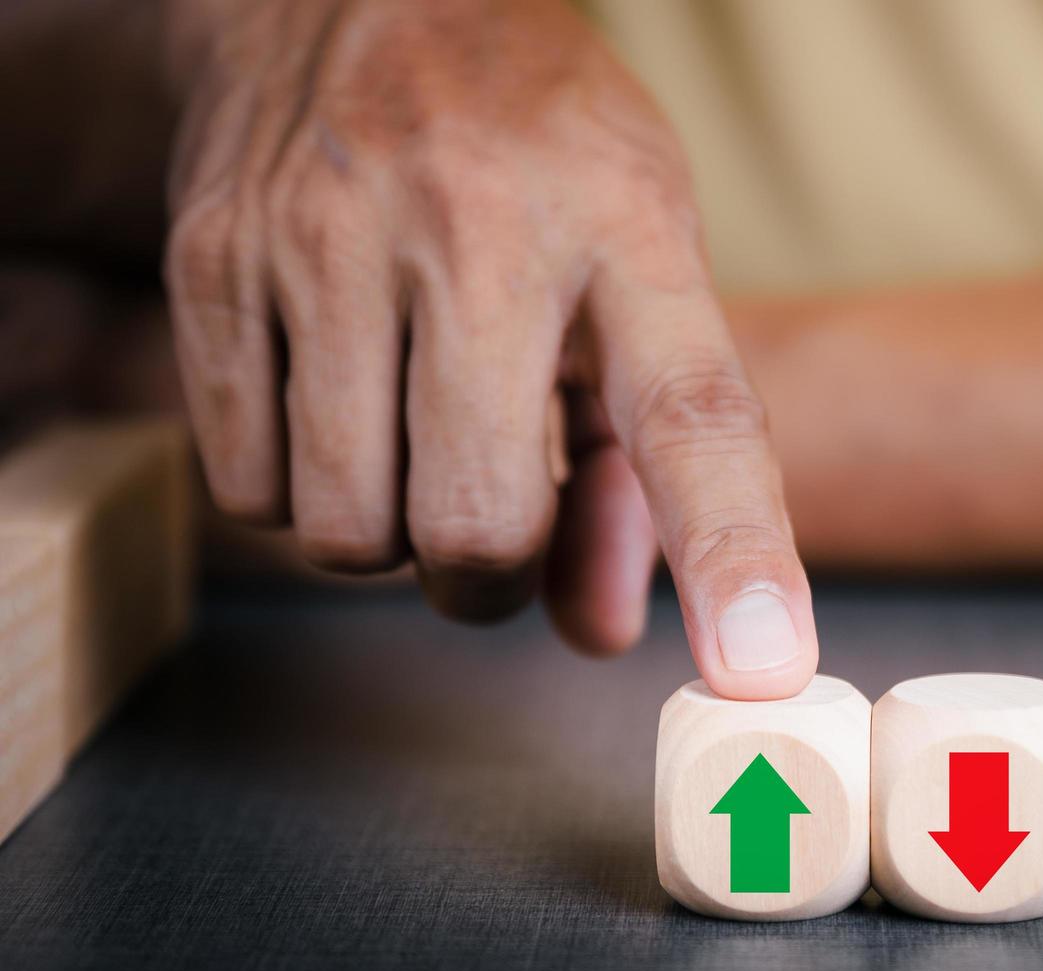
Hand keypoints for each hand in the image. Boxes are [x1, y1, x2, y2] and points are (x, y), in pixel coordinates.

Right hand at [162, 0, 815, 697]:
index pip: (694, 416)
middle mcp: (477, 228)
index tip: (760, 672)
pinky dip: (297, 494)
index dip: (731, 556)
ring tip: (413, 440)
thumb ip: (638, 466)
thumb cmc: (538, 160)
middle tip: (495, 514)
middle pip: (478, 524)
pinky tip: (333, 409)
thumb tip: (601, 632)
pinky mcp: (216, 258)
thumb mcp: (639, 273)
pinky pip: (248, 490)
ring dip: (390, 539)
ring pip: (347, 532)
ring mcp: (328, 238)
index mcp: (627, 228)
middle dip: (489, 574)